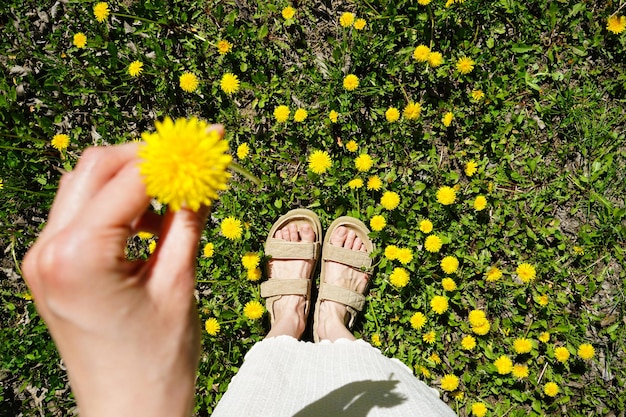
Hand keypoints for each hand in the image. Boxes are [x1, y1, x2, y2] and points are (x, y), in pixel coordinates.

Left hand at [22, 140, 210, 416]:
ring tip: (175, 197)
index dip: (174, 154)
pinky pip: (81, 214)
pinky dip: (117, 204)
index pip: (129, 179)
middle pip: (95, 168)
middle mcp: (48, 250)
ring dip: (131, 179)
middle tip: (191, 162)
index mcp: (78, 256)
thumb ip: (190, 219)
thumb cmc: (157, 361)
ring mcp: (42, 258)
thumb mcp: (180, 283)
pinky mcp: (51, 266)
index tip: (209, 138)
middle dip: (147, 157)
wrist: (128, 411)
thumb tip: (205, 172)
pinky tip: (150, 222)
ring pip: (84, 186)